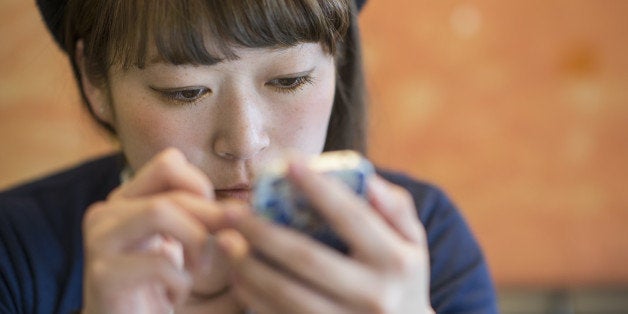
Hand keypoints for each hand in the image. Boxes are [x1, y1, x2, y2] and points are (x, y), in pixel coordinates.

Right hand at [81, 148, 240, 313]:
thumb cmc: (160, 290)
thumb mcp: (186, 248)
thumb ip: (208, 224)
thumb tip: (243, 211)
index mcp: (127, 201)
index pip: (169, 163)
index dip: (201, 184)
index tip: (215, 218)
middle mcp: (106, 213)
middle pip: (171, 190)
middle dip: (212, 217)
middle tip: (230, 243)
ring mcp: (99, 241)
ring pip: (159, 211)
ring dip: (195, 241)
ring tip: (200, 270)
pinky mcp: (102, 275)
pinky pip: (158, 262)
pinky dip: (181, 282)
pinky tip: (174, 298)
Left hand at [218, 161, 433, 313]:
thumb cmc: (401, 274)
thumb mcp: (412, 239)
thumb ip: (394, 206)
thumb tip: (364, 177)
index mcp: (396, 262)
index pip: (351, 217)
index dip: (319, 189)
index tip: (288, 163)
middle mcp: (373, 296)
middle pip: (307, 259)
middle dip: (263, 232)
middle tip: (230, 211)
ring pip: (286, 296)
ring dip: (249, 267)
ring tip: (224, 242)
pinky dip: (253, 297)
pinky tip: (237, 275)